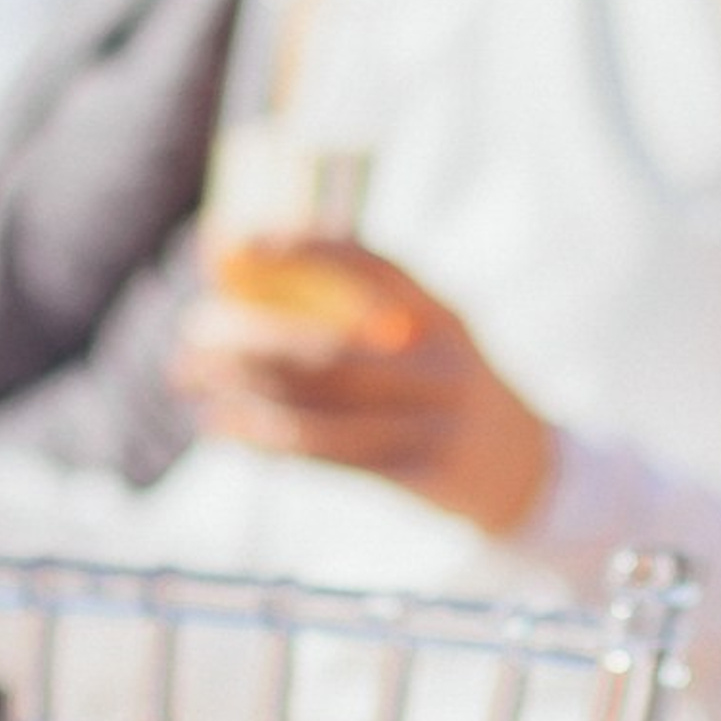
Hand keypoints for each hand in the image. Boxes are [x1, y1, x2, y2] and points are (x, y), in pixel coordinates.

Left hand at [169, 244, 553, 535]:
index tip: (233, 243)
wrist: (533, 472)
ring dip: (244, 393)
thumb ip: (354, 305)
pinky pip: (334, 457)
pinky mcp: (428, 477)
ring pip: (322, 407)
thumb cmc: (446, 384)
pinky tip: (225, 428)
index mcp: (441, 308)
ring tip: (188, 378)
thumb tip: (236, 267)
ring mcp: (439, 422)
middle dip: (247, 337)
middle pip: (328, 345)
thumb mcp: (427, 331)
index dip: (298, 247)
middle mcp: (444, 360)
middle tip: (191, 329)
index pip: (368, 261)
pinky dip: (270, 442)